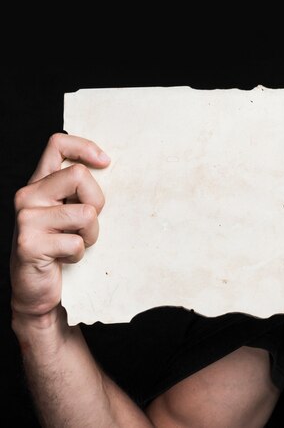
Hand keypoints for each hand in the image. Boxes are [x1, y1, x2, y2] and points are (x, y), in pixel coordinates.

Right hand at [10, 133, 109, 323]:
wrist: (37, 291)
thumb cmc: (61, 247)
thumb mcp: (71, 211)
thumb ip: (80, 189)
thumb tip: (107, 165)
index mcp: (39, 183)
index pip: (57, 143)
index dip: (85, 147)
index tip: (105, 162)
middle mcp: (28, 196)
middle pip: (80, 175)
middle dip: (97, 201)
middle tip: (85, 224)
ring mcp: (26, 219)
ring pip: (86, 212)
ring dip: (91, 234)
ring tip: (74, 243)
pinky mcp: (29, 244)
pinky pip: (77, 242)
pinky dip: (79, 253)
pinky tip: (64, 259)